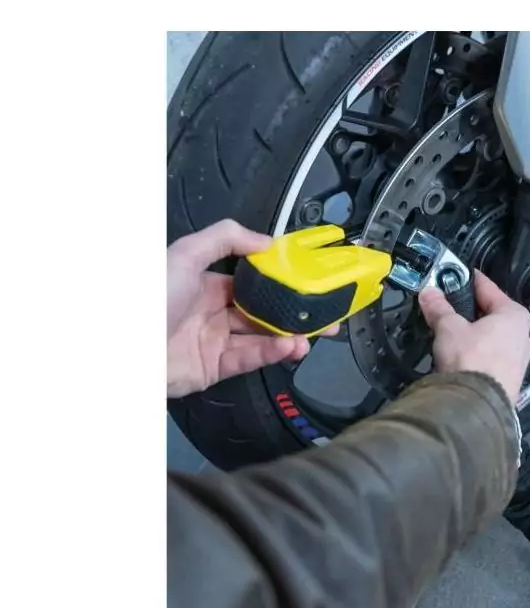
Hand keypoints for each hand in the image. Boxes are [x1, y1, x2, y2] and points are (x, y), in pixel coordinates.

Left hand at [167, 220, 320, 397]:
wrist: (125, 345)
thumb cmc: (153, 294)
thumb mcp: (186, 253)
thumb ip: (227, 238)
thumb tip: (267, 241)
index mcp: (206, 284)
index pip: (252, 282)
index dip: (280, 282)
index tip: (309, 281)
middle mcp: (213, 312)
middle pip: (262, 312)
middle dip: (294, 314)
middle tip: (327, 314)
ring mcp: (215, 341)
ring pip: (261, 337)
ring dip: (290, 335)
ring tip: (315, 333)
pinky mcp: (215, 368)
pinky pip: (249, 358)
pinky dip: (272, 352)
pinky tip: (291, 345)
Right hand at [418, 270, 529, 403]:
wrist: (475, 405)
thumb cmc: (470, 358)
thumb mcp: (448, 327)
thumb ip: (439, 308)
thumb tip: (428, 293)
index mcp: (515, 316)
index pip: (489, 289)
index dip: (469, 281)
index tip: (456, 276)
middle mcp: (523, 337)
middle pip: (492, 315)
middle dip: (470, 311)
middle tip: (448, 307)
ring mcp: (518, 362)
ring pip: (493, 339)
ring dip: (474, 335)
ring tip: (451, 334)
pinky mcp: (509, 381)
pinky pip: (491, 358)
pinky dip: (477, 354)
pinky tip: (461, 358)